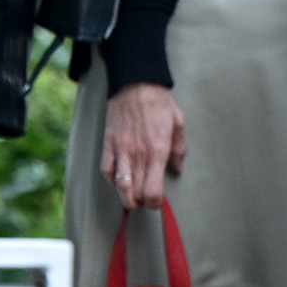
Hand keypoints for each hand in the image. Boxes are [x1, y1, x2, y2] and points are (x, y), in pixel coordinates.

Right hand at [101, 82, 187, 209]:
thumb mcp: (178, 123)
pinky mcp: (109, 144)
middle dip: (142, 203)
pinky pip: (107, 170)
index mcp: (157, 151)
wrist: (136, 83)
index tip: (158, 201)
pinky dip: (112, 180)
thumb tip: (177, 168)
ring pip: (120, 186)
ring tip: (132, 197)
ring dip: (126, 197)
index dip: (155, 203)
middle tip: (147, 200)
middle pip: (136, 193)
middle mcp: (138, 154)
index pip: (152, 191)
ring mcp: (121, 150)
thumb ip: (179, 150)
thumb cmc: (159, 102)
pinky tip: (119, 179)